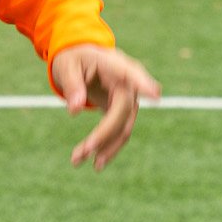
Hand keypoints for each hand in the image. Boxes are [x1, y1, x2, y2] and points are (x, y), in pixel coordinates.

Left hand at [51, 45, 160, 171]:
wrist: (81, 60)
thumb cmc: (74, 59)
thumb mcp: (66, 66)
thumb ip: (72, 85)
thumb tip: (75, 110)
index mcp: (115, 65)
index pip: (131, 74)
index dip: (143, 84)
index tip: (155, 94)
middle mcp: (128, 84)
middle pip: (123, 112)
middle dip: (104, 134)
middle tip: (83, 151)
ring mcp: (129, 99)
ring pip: (124, 128)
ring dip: (104, 147)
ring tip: (77, 160)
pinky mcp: (123, 112)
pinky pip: (119, 133)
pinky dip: (106, 147)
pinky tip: (93, 163)